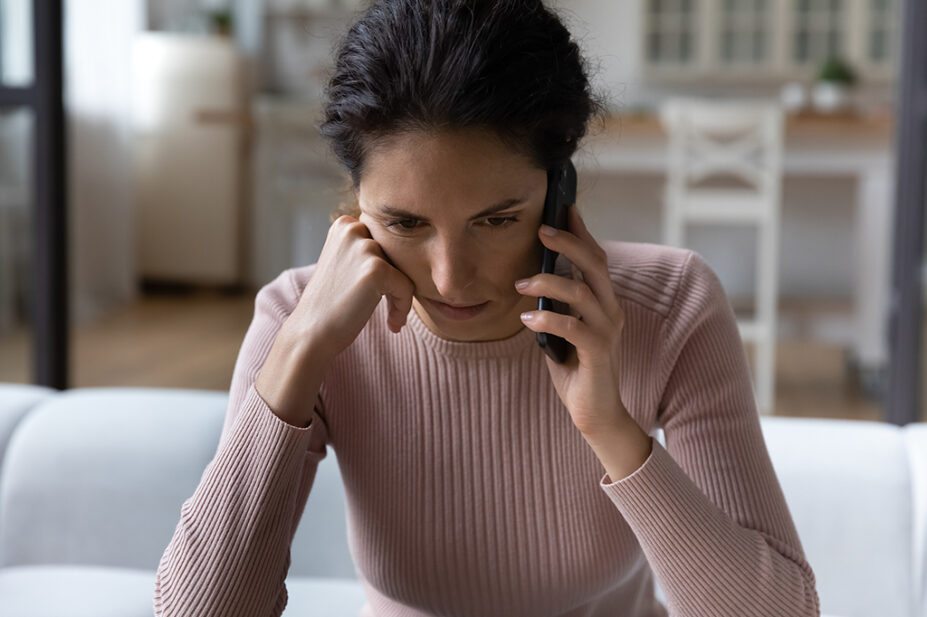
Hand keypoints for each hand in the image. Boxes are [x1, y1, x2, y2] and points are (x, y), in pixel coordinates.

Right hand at [284, 215, 414, 362]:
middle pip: (396, 253)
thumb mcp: (342, 262)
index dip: (386, 269)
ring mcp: (365, 248)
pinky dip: (403, 307)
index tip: (378, 294)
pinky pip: (407, 286)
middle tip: (388, 308)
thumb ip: (365, 250)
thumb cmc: (330, 303)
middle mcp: (353, 229)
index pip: (384, 241)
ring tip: (390, 319)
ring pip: (404, 270)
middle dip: (395, 282)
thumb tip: (407, 246)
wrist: (310, 332)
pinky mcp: (376, 269)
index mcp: (344, 224)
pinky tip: (392, 324)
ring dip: (400, 297)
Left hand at [514, 207, 631, 439]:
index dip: (582, 232)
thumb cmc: (577, 370)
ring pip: (581, 292)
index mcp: (604, 302)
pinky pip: (573, 327)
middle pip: (595, 264)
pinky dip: (547, 319)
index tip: (564, 208)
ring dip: (547, 282)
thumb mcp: (564, 330)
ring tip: (520, 284)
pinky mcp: (599, 353)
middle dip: (568, 242)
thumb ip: (557, 306)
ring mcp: (608, 331)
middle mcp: (612, 311)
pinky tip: (527, 320)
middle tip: (541, 230)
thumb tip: (534, 279)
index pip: (596, 258)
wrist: (596, 414)